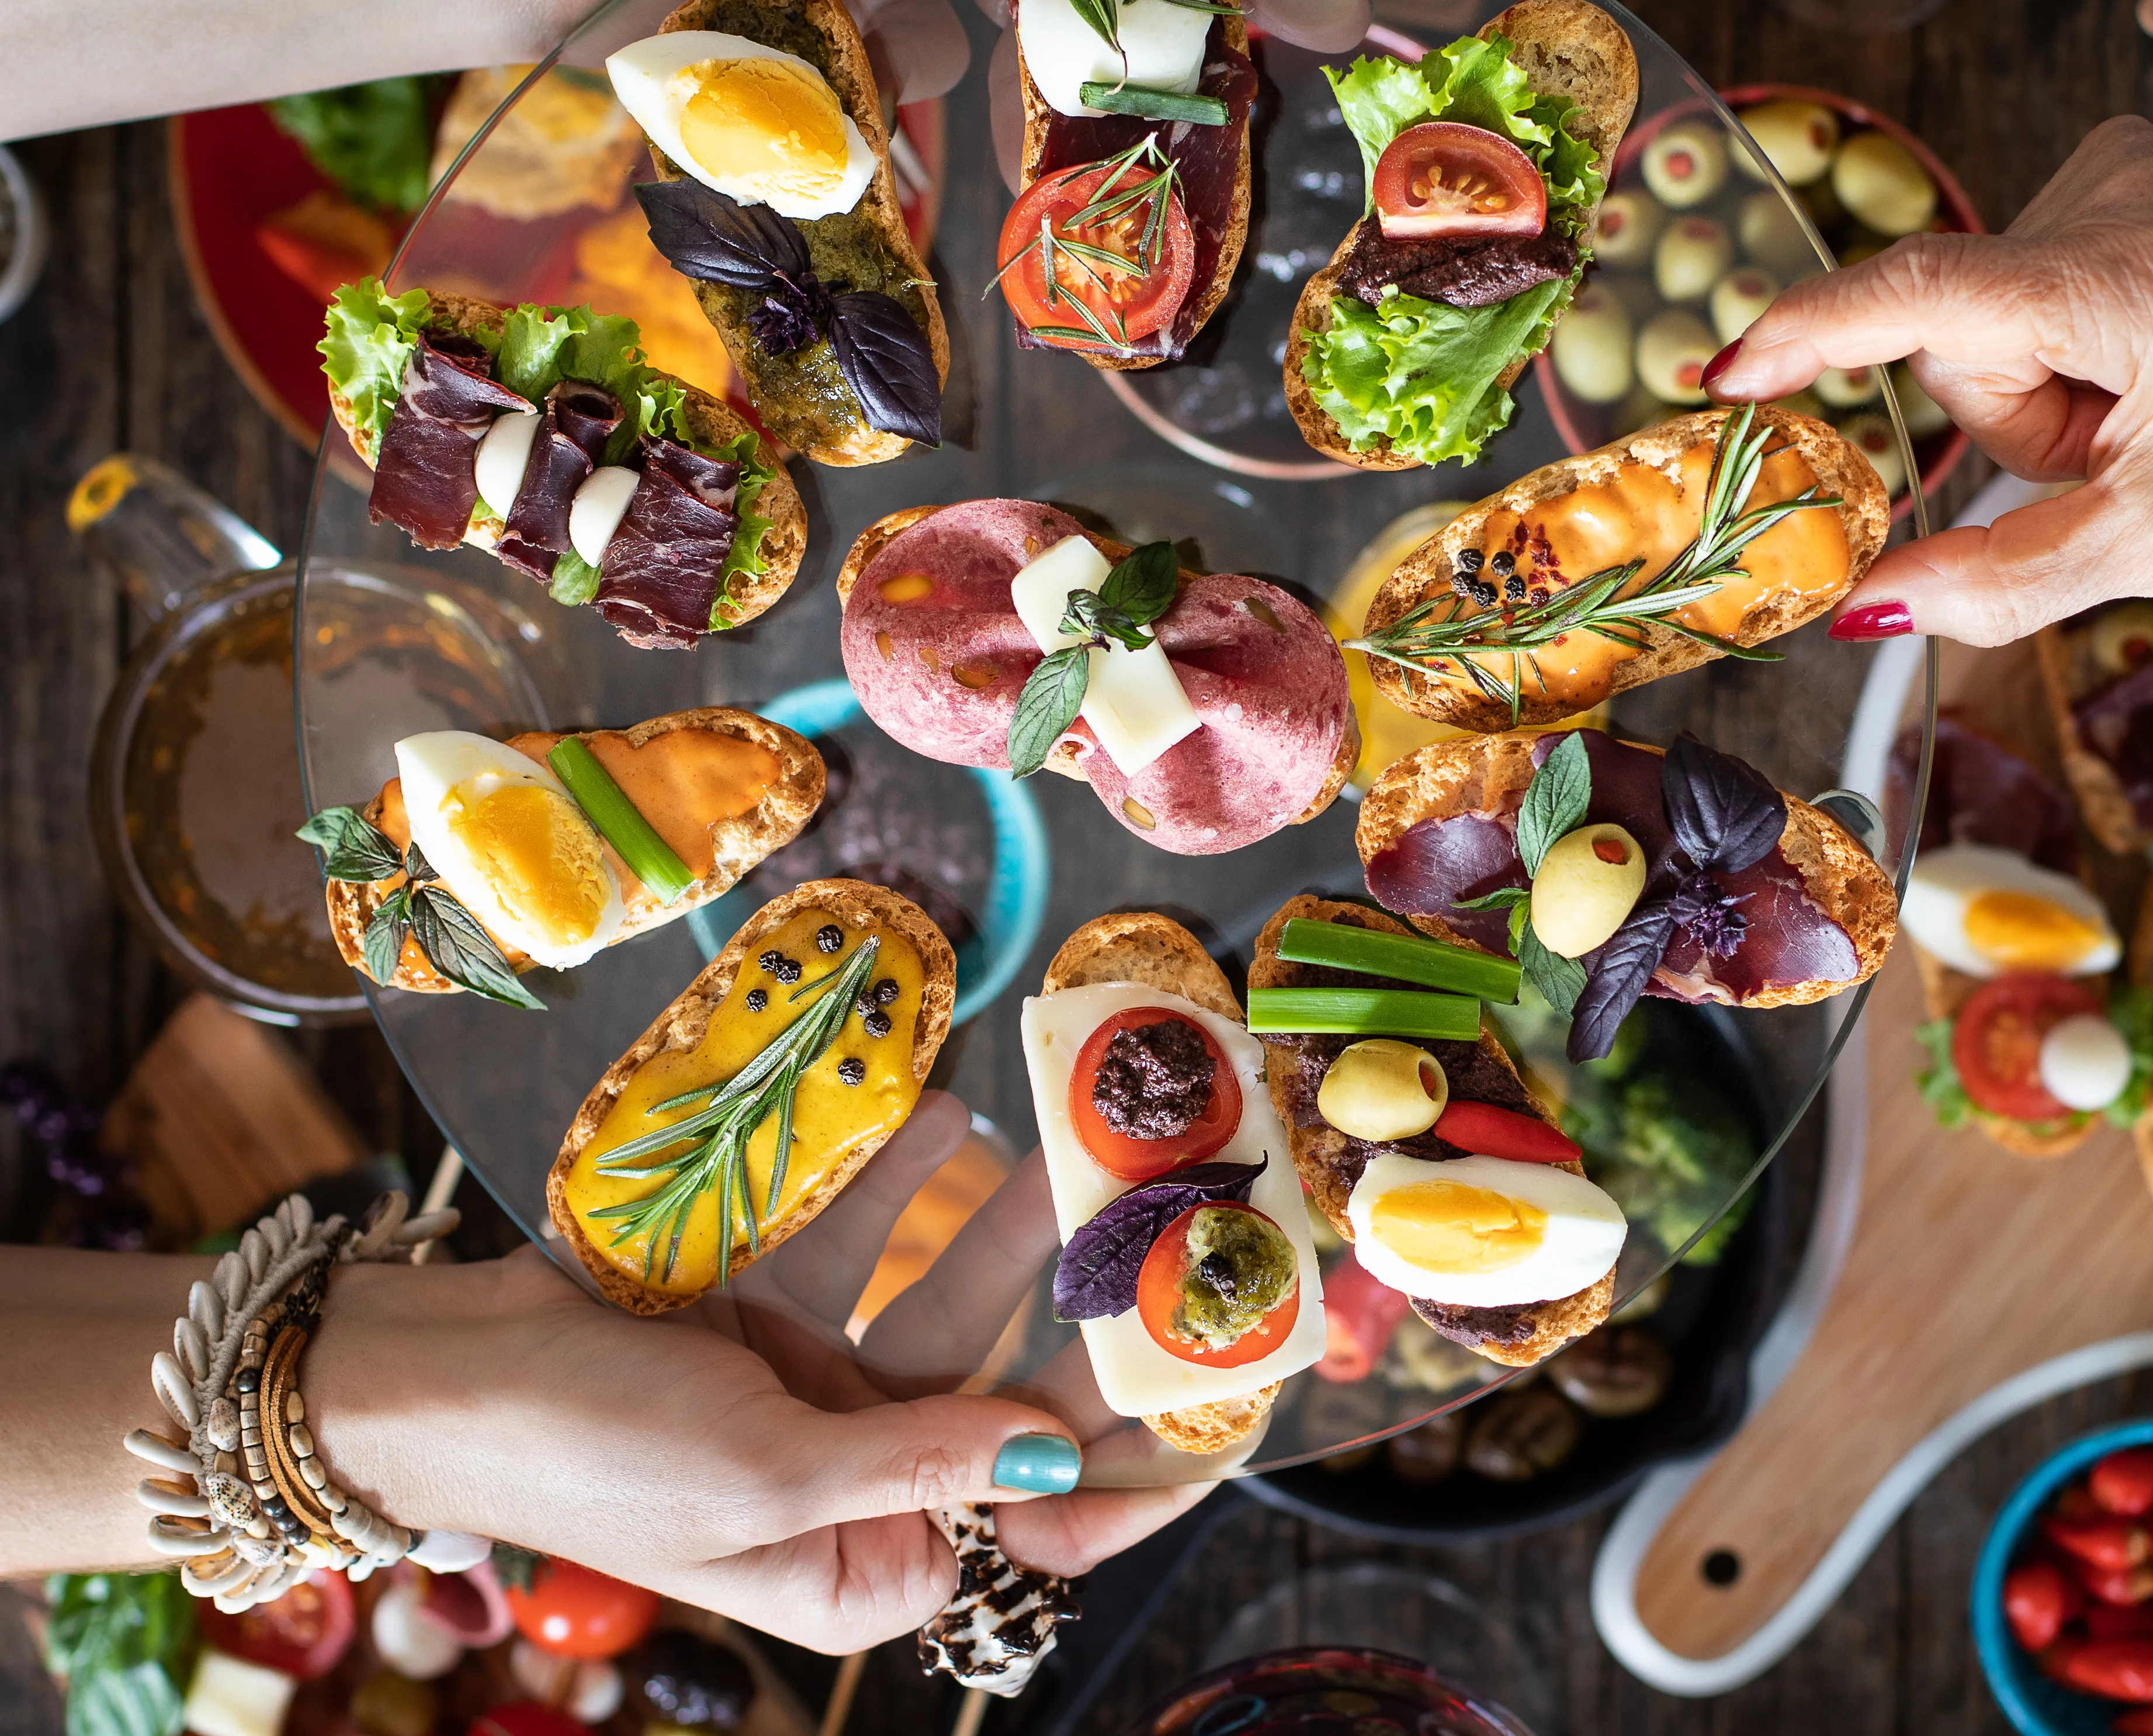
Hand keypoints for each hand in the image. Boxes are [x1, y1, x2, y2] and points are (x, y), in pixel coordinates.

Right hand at [310, 1093, 1205, 1653]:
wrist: (432, 1372)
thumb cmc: (589, 1452)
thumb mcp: (765, 1474)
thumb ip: (915, 1459)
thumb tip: (1051, 1461)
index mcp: (858, 1561)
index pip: (1022, 1523)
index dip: (1113, 1468)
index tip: (1198, 1392)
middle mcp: (851, 1479)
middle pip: (996, 1392)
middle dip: (1067, 1307)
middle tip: (1147, 1223)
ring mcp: (810, 1388)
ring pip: (936, 1300)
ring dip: (989, 1218)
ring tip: (1052, 1135)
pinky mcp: (768, 1310)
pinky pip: (857, 1240)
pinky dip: (894, 1181)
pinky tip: (943, 1113)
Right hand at [1712, 118, 2152, 645]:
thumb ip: (2002, 582)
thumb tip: (1867, 611)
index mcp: (2126, 284)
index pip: (1918, 297)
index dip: (1808, 334)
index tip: (1726, 373)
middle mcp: (2113, 196)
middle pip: (1955, 342)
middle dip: (2014, 418)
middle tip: (2123, 450)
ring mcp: (2118, 167)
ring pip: (1985, 317)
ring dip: (2048, 385)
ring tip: (2152, 403)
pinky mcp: (2120, 165)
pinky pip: (2022, 280)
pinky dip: (2069, 340)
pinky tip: (2152, 357)